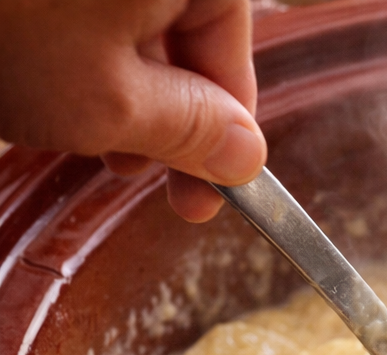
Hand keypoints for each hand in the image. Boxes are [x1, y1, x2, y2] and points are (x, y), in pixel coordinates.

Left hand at [0, 0, 266, 221]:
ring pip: (127, 18)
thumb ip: (191, 130)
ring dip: (114, 83)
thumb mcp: (111, 102)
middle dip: (161, 109)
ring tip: (76, 130)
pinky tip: (42, 80)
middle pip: (181, 31)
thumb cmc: (0, 19)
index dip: (223, 128)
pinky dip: (73, 43)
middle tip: (134, 171)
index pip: (231, 47)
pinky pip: (85, 6)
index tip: (210, 189)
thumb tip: (246, 154)